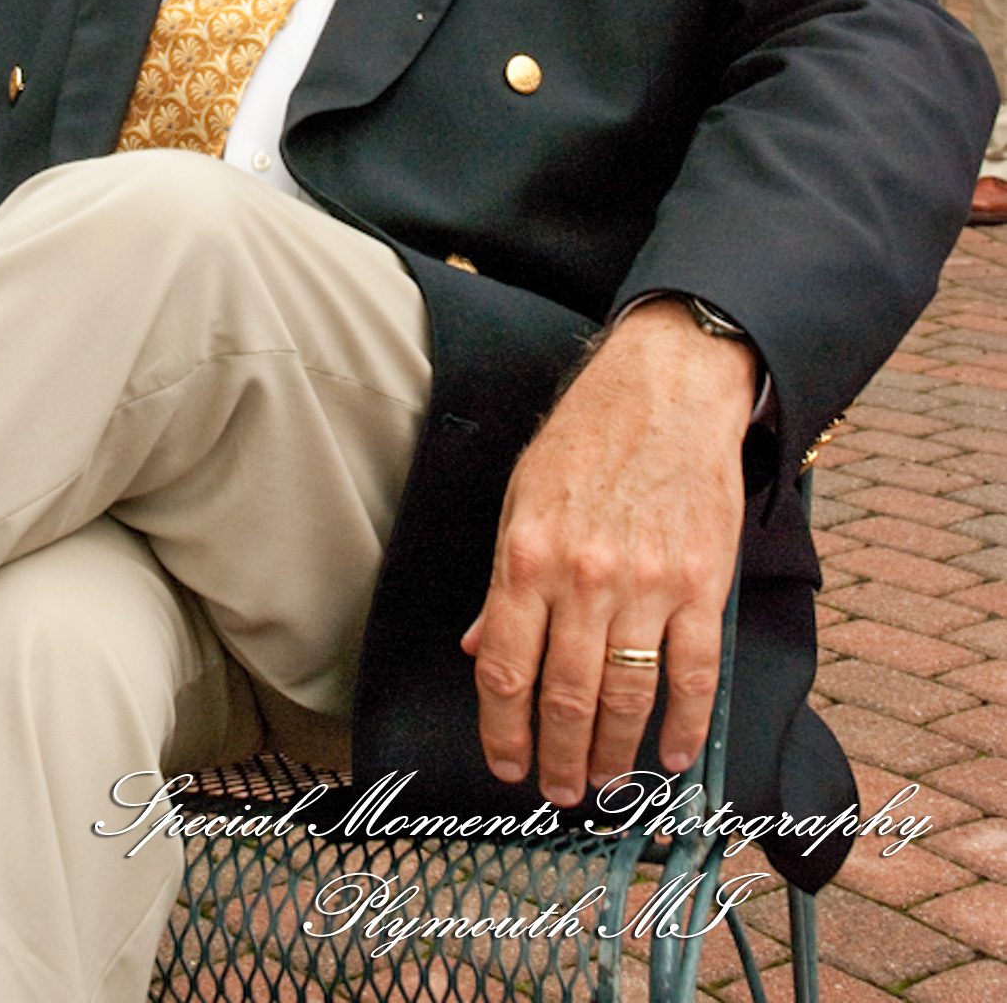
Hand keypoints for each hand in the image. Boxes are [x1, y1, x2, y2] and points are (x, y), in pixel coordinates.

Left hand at [461, 299, 754, 805]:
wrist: (666, 389)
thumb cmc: (588, 438)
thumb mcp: (521, 498)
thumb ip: (503, 584)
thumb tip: (479, 650)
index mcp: (526, 556)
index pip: (504, 668)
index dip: (502, 730)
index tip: (507, 764)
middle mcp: (581, 577)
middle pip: (564, 697)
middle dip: (558, 758)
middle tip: (559, 789)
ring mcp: (644, 584)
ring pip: (626, 696)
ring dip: (614, 752)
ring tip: (606, 779)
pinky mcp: (699, 583)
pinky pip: (694, 675)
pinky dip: (685, 724)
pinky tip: (674, 752)